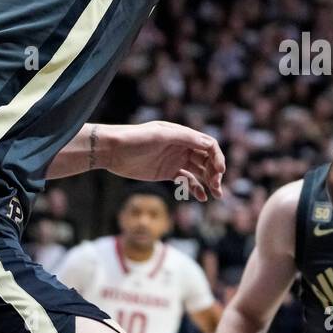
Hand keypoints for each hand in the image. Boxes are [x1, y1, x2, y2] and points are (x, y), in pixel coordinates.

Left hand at [103, 121, 224, 201]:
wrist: (112, 150)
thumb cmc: (135, 138)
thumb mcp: (160, 135)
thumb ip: (184, 138)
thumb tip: (209, 144)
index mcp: (182, 135)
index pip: (208, 145)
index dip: (217, 158)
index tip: (219, 172)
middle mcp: (182, 147)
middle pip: (206, 159)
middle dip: (215, 172)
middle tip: (217, 186)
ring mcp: (175, 160)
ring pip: (199, 171)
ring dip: (209, 182)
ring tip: (216, 194)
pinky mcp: (167, 173)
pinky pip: (186, 180)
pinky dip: (195, 188)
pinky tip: (201, 197)